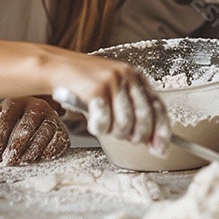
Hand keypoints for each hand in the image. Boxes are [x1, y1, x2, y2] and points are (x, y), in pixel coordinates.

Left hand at [0, 97, 69, 165]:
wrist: (41, 113)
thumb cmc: (16, 117)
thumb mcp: (1, 118)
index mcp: (16, 102)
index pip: (5, 121)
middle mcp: (35, 105)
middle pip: (26, 126)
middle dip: (15, 147)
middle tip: (8, 162)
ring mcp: (51, 116)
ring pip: (42, 134)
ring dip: (31, 152)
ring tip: (22, 162)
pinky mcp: (62, 129)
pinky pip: (57, 141)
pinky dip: (47, 152)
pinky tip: (39, 159)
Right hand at [50, 55, 170, 154]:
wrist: (57, 67)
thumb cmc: (86, 84)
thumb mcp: (115, 93)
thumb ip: (133, 113)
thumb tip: (154, 144)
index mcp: (136, 76)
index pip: (158, 107)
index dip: (161, 132)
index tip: (160, 150)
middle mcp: (128, 76)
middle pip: (144, 120)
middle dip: (134, 136)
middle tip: (120, 136)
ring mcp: (112, 81)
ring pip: (124, 126)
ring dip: (112, 132)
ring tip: (102, 123)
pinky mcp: (96, 90)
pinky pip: (104, 124)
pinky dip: (97, 128)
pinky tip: (92, 121)